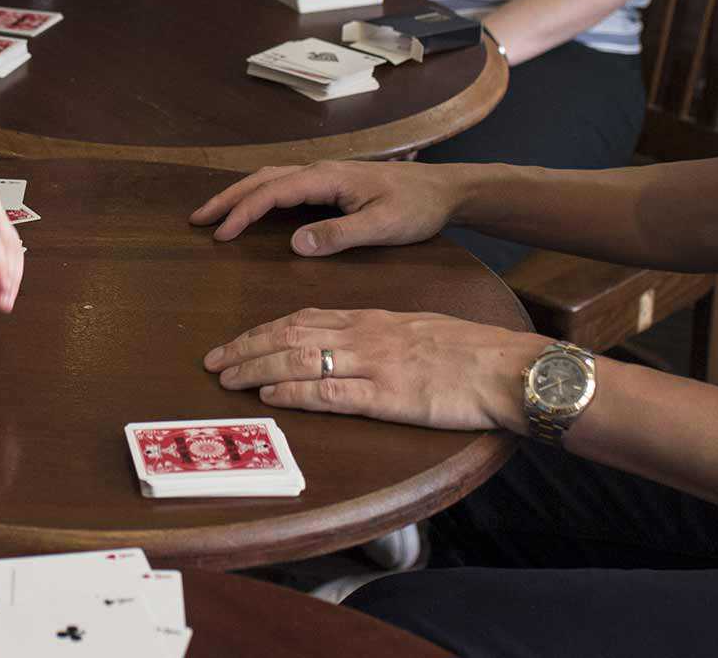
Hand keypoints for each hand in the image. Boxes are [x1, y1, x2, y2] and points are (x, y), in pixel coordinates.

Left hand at [0, 187, 25, 312]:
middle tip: (5, 301)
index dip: (0, 267)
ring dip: (12, 273)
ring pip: (13, 245)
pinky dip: (7, 265)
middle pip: (8, 244)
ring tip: (6, 297)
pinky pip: (7, 245)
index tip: (4, 287)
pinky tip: (6, 283)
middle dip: (9, 275)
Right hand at [187, 160, 457, 254]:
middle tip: (197, 220)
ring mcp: (325, 174)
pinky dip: (260, 194)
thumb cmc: (417, 207)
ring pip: (271, 178)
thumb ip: (339, 235)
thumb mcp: (383, 226)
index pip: (273, 193)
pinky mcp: (331, 182)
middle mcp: (320, 170)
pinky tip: (254, 207)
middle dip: (228, 199)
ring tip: (215, 214)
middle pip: (263, 179)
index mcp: (328, 177)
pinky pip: (284, 184)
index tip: (219, 236)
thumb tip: (293, 244)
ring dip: (240, 195)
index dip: (243, 213)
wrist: (446, 189)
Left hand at [202, 307, 544, 431]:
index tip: (235, 343)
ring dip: (257, 369)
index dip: (262, 331)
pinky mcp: (387, 396)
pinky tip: (270, 397)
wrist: (505, 366)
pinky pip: (330, 393)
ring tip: (226, 379)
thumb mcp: (416, 329)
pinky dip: (294, 394)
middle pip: (290, 336)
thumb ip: (378, 334)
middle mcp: (364, 336)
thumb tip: (346, 342)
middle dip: (246, 348)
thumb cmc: (468, 352)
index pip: (302, 319)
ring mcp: (373, 365)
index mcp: (371, 319)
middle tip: (212, 361)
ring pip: (300, 359)